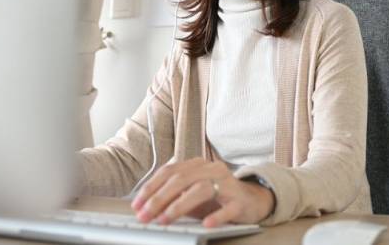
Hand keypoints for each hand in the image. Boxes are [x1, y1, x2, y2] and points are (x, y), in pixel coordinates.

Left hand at [130, 157, 273, 227]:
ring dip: (180, 205)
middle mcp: (212, 169)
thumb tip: (147, 208)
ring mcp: (228, 184)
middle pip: (182, 179)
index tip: (137, 205)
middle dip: (159, 198)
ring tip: (165, 220)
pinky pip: (228, 207)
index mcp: (198, 165)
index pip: (170, 171)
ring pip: (201, 189)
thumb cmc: (217, 197)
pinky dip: (216, 216)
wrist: (252, 200)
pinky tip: (206, 224)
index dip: (151, 188)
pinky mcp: (240, 201)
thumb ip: (173, 197)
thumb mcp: (192, 195)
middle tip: (145, 215)